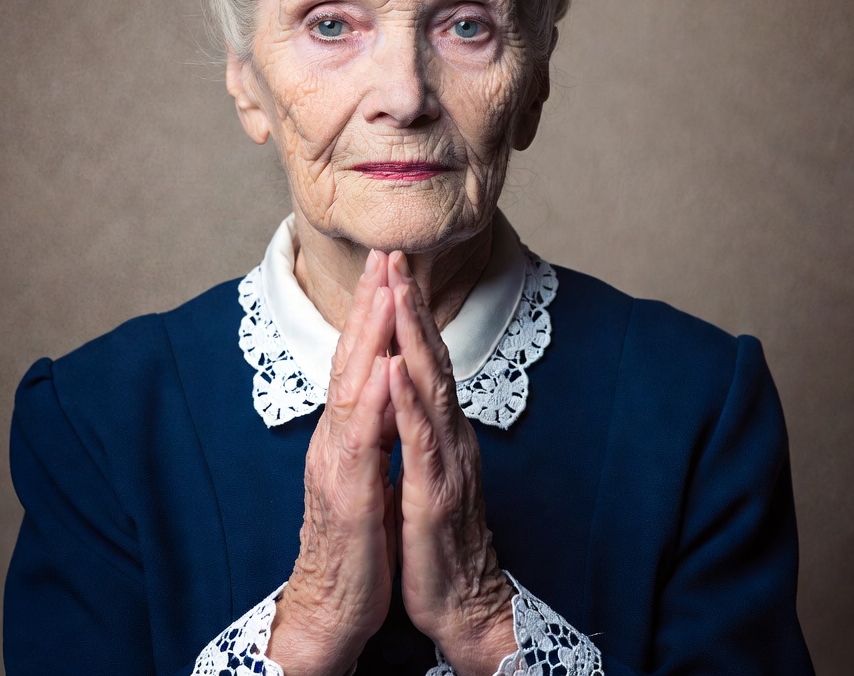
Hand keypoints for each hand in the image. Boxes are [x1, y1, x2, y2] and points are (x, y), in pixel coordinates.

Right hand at [268, 251, 398, 675]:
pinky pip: (360, 443)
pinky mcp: (348, 496)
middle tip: (384, 254)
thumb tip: (385, 382)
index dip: (372, 311)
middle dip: (369, 304)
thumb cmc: (356, 535)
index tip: (389, 266)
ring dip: (369, 337)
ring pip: (351, 388)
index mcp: (346, 429)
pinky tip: (383, 369)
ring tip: (386, 291)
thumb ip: (370, 424)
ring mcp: (338, 463)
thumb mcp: (365, 468)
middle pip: (351, 359)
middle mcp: (336, 435)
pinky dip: (372, 402)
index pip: (358, 358)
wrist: (334, 604)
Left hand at [386, 253, 515, 675]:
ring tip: (398, 290)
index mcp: (439, 426)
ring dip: (412, 335)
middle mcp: (448, 432)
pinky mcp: (436, 493)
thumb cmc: (438, 532)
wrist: (463, 599)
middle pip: (430, 356)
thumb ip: (421, 422)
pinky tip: (395, 370)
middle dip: (410, 303)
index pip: (423, 357)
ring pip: (430, 387)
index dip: (408, 310)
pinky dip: (407, 402)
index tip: (390, 266)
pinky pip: (420, 442)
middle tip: (394, 254)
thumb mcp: (427, 465)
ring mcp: (446, 459)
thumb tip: (410, 382)